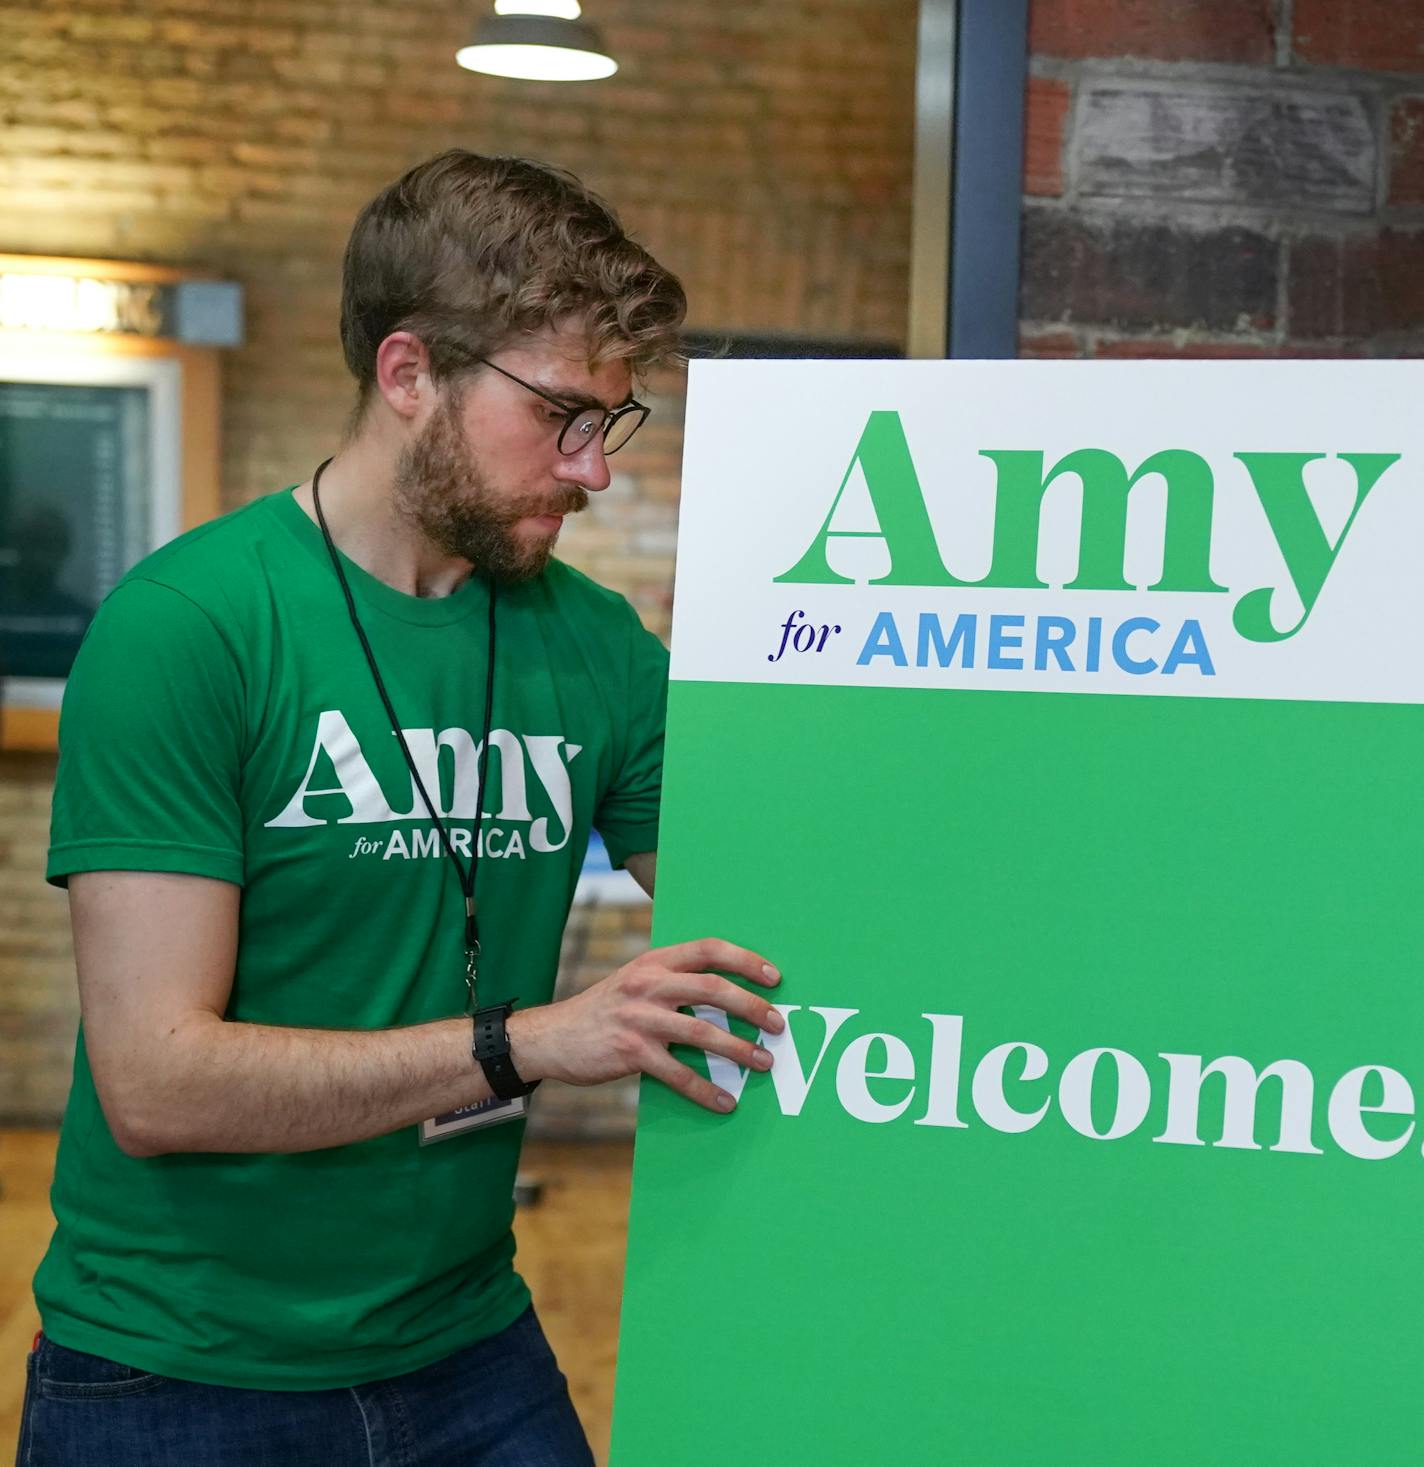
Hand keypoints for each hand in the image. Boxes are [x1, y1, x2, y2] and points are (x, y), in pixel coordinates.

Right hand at [509, 939, 783, 1112]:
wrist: (553, 1036)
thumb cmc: (605, 1010)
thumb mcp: (636, 981)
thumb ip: (673, 981)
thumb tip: (728, 994)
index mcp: (655, 961)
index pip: (709, 949)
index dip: (745, 960)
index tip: (774, 977)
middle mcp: (648, 984)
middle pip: (712, 989)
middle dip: (752, 1006)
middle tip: (778, 1024)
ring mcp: (639, 1018)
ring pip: (701, 1032)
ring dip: (738, 1049)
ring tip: (763, 1062)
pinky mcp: (630, 1052)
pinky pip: (677, 1074)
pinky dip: (705, 1090)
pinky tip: (725, 1102)